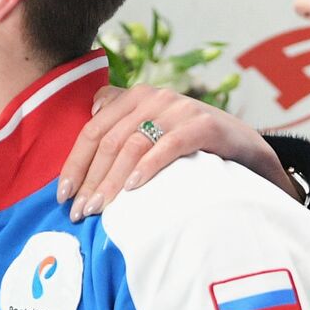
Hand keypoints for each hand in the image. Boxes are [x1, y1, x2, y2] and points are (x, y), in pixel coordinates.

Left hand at [59, 83, 295, 220]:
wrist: (247, 147)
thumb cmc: (191, 144)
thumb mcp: (154, 128)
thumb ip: (124, 119)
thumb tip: (90, 111)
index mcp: (135, 97)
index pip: (93, 130)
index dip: (74, 163)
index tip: (62, 195)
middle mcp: (154, 97)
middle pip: (109, 140)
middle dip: (90, 179)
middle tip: (80, 212)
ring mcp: (180, 108)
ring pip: (133, 144)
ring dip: (112, 180)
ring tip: (99, 209)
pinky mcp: (204, 124)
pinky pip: (169, 145)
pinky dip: (148, 167)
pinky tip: (133, 189)